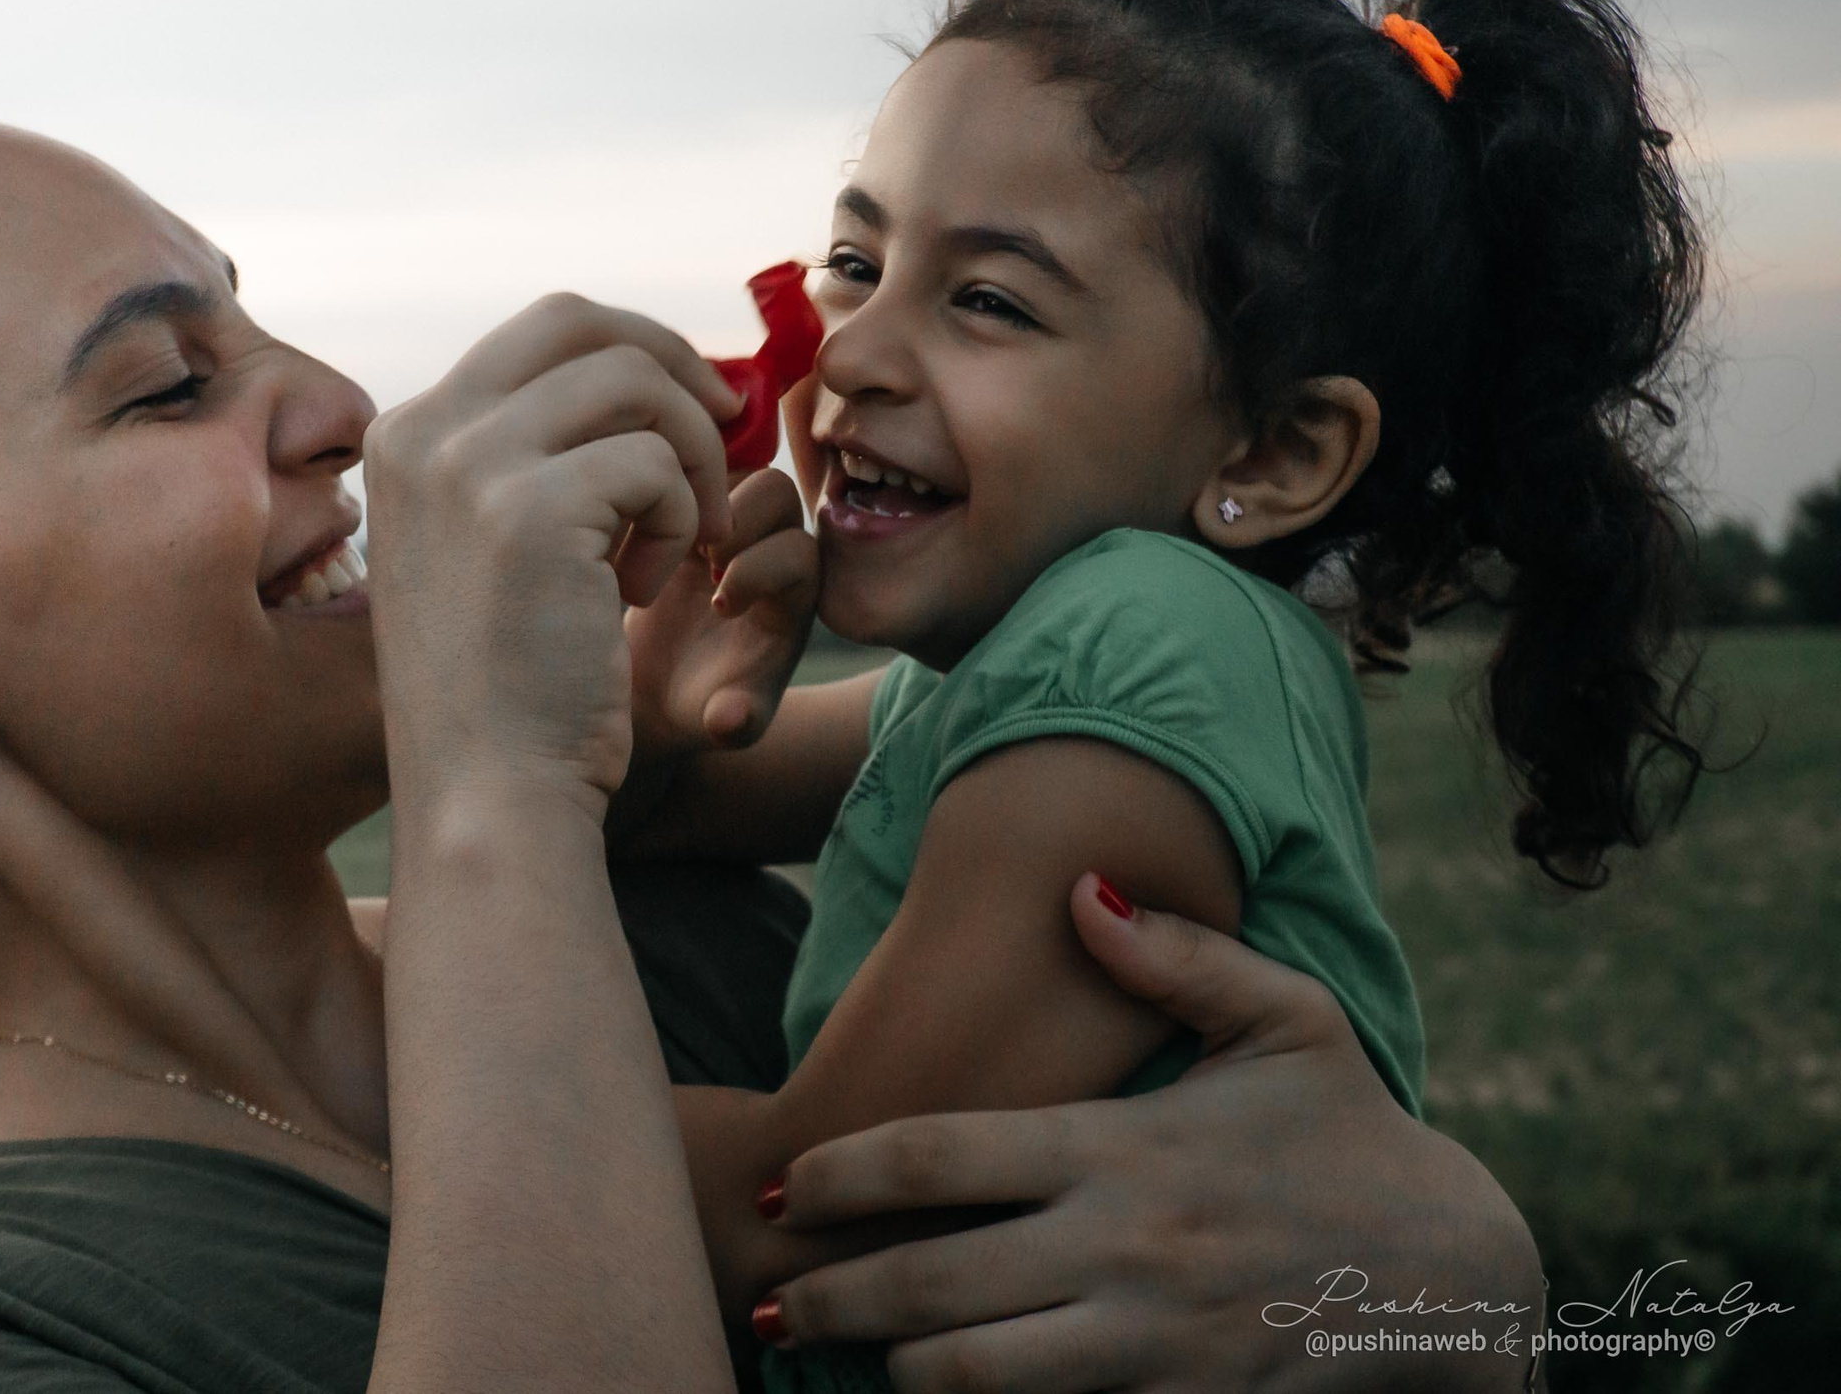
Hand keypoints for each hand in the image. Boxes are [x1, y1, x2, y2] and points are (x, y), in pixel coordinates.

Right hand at [361, 294, 742, 828]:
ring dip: (690, 456)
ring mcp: (468, 465)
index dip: (638, 351)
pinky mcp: (529, 509)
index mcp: (405, 435)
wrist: (486, 792)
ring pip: (634, 383)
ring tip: (681, 539)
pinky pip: (655, 462)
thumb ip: (526, 456)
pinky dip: (684, 520)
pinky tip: (645, 590)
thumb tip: (640, 368)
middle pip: (583, 324)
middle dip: (676, 369)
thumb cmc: (505, 685)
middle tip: (727, 436)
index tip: (693, 411)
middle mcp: (423, 432)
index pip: (543, 330)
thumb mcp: (484, 544)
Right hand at [625, 467, 818, 759]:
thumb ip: (732, 721)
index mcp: (791, 598)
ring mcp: (724, 520)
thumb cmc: (695, 706)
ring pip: (728, 465)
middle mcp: (767, 549)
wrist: (657, 684)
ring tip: (658, 532)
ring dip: (695, 487)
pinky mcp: (681, 505)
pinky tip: (626, 515)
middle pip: (777, 493)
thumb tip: (729, 720)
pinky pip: (682, 462)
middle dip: (740, 516)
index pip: (800, 554)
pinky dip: (661, 473)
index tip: (719, 606)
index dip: (763, 571)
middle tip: (698, 558)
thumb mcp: (713, 723)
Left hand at [758, 878, 1542, 1392]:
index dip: (838, 1175)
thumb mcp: (1285, 1022)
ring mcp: (1152, 1345)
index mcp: (1123, 1148)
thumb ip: (1176, 954)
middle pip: (928, 1284)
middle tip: (769, 1298)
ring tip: (852, 1354)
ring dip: (895, 1370)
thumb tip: (1082, 884)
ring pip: (975, 1377)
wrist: (1460, 1282)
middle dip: (831, 1296)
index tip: (779, 1188)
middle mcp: (1124, 1250)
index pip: (939, 1156)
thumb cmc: (1351, 1136)